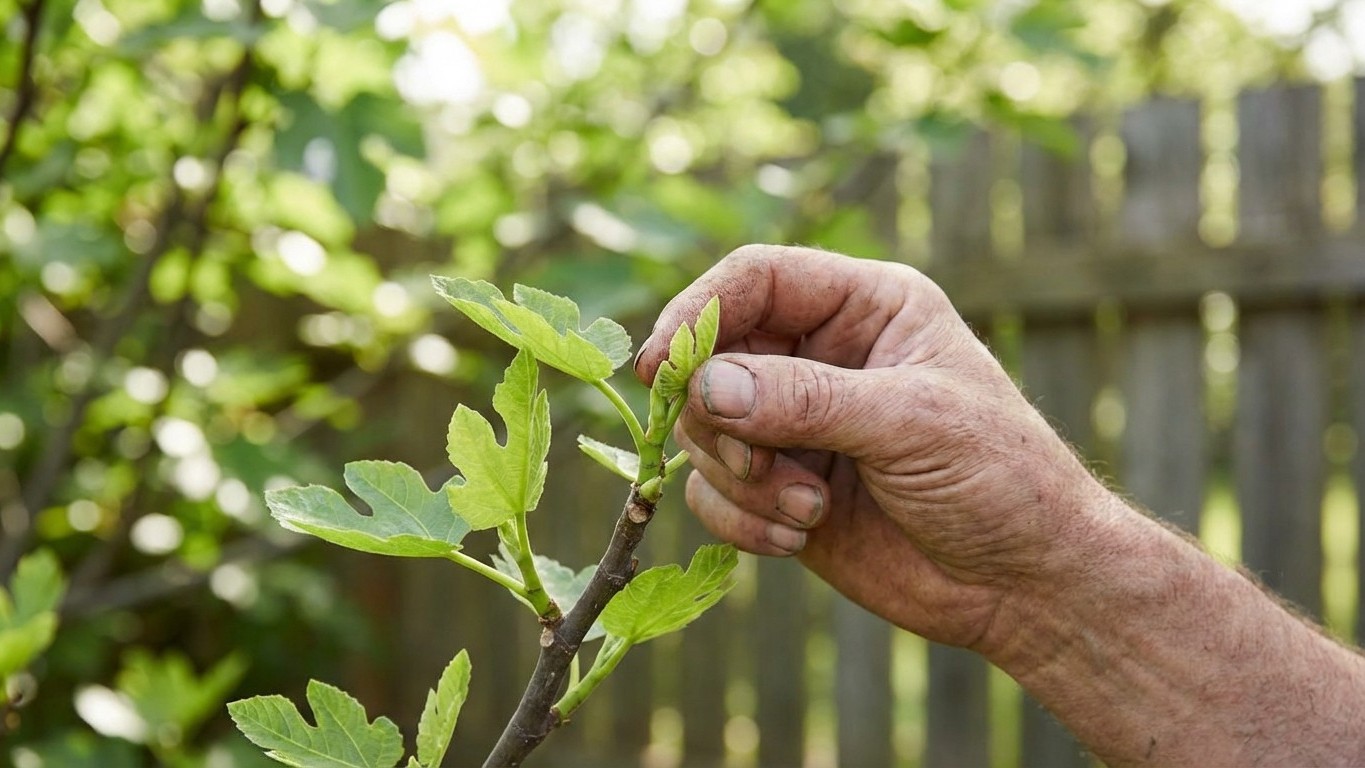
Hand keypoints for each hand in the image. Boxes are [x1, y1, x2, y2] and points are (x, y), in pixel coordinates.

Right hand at [635, 245, 1108, 648]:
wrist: (1022, 584)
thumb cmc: (998, 478)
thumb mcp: (912, 422)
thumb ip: (806, 399)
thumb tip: (704, 385)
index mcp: (865, 306)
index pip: (755, 279)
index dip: (698, 312)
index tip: (659, 366)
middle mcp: (820, 355)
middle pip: (712, 357)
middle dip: (720, 418)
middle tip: (759, 463)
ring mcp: (795, 425)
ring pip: (703, 428)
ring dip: (740, 477)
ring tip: (809, 508)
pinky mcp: (779, 488)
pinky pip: (713, 491)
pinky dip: (740, 519)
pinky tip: (799, 536)